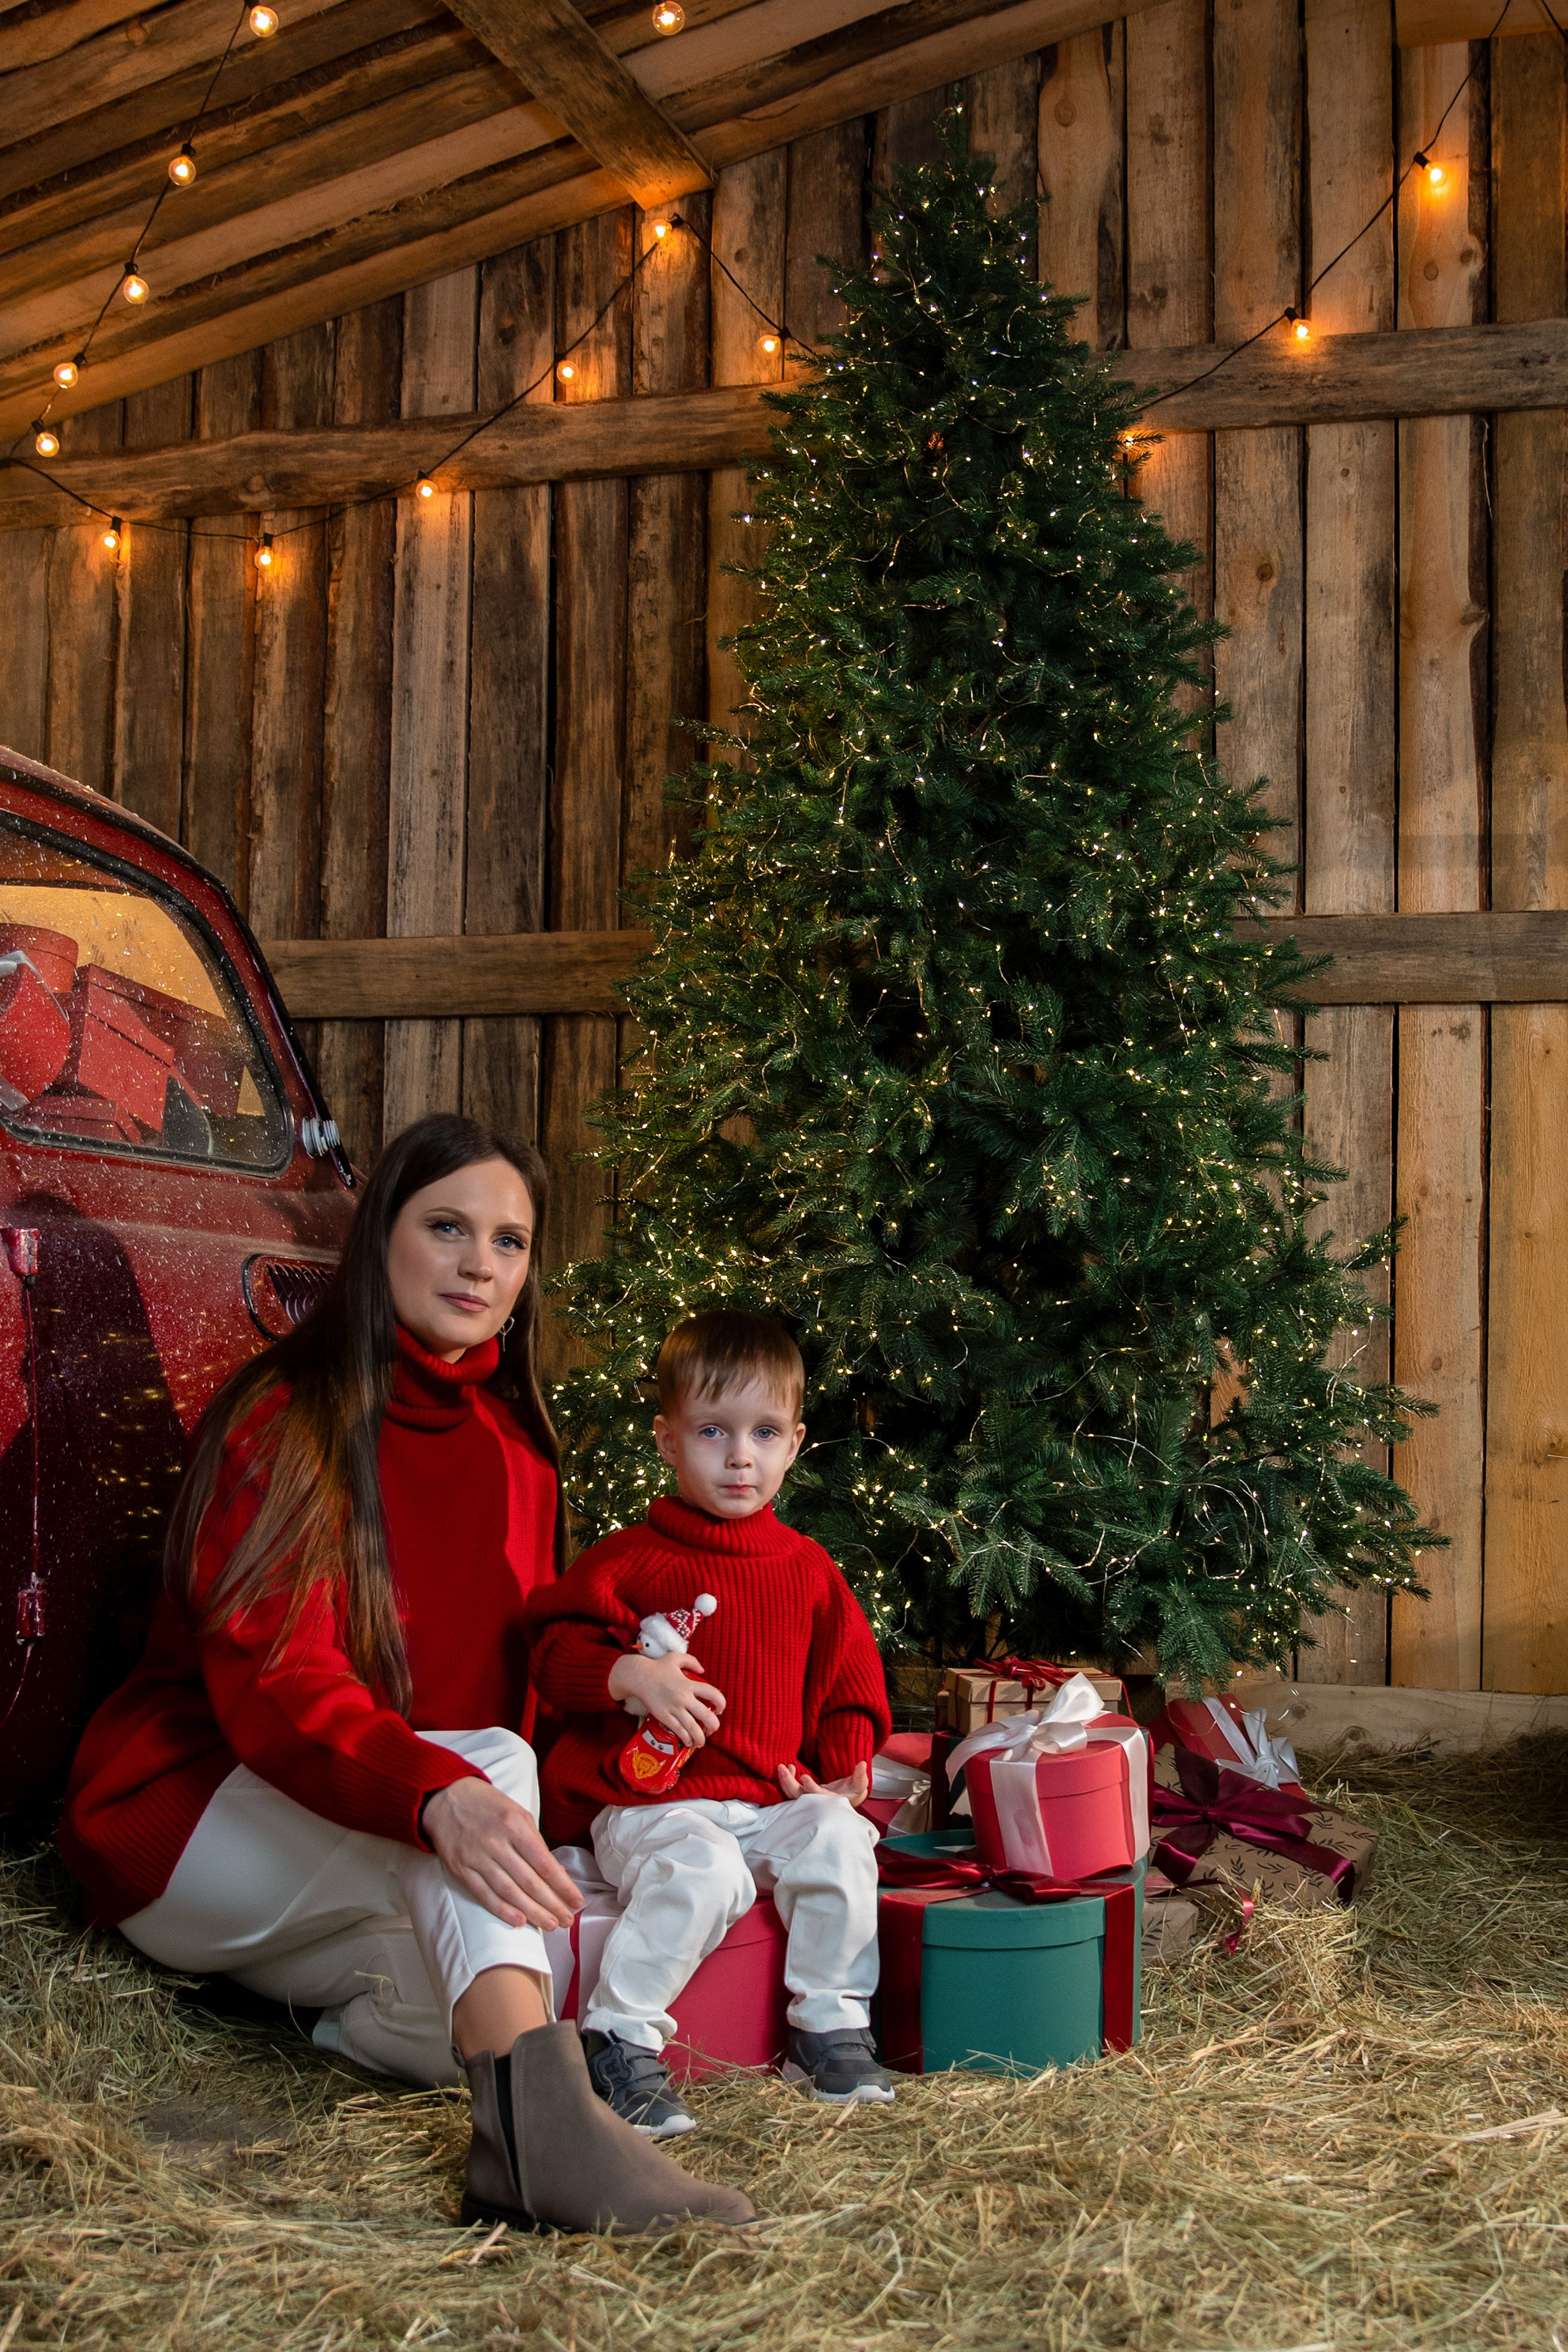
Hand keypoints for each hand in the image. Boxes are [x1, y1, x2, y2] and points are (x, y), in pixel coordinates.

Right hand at [422, 1778, 583, 1930]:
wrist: (445, 1799)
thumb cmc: (488, 1805)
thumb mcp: (517, 1813)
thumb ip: (535, 1842)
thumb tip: (556, 1872)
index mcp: (514, 1825)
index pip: (544, 1863)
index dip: (563, 1886)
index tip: (577, 1901)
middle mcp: (496, 1843)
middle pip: (529, 1881)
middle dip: (551, 1904)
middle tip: (567, 1920)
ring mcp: (477, 1858)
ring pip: (508, 1892)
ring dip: (531, 1912)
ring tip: (550, 1925)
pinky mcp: (461, 1870)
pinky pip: (484, 1895)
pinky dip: (502, 1910)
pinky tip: (519, 1922)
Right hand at [607, 1651, 725, 1746]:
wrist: (638, 1676)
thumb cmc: (657, 1666)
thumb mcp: (676, 1657)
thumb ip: (692, 1661)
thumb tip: (703, 1671)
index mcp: (689, 1684)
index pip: (713, 1694)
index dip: (721, 1703)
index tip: (720, 1709)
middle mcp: (684, 1698)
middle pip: (706, 1715)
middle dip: (714, 1726)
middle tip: (713, 1729)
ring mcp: (674, 1708)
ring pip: (692, 1728)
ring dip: (700, 1738)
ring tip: (702, 1742)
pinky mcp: (663, 1716)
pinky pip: (678, 1730)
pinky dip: (685, 1738)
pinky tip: (688, 1742)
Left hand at [777, 1760, 869, 1802]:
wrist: (846, 1798)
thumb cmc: (852, 1794)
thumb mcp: (859, 1786)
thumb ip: (860, 1776)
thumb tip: (862, 1764)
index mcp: (829, 1802)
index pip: (817, 1797)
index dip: (810, 1788)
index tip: (804, 1776)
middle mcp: (816, 1803)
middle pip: (799, 1798)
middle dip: (789, 1784)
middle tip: (783, 1769)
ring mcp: (809, 1799)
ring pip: (792, 1794)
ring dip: (786, 1781)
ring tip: (782, 1767)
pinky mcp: (804, 1794)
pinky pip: (792, 1790)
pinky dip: (788, 1780)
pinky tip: (789, 1768)